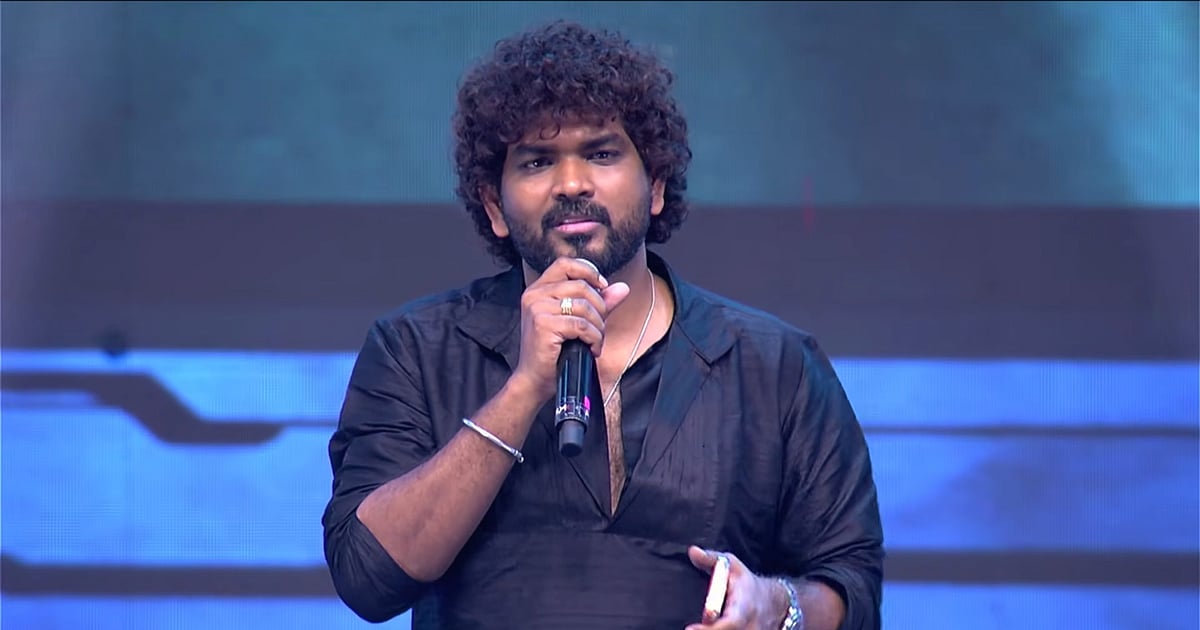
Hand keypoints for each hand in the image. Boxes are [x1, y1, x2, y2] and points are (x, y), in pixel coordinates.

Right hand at [510, 257, 629, 401]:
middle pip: (581, 286)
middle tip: (598, 327)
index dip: (589, 272)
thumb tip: (623, 288)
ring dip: (597, 327)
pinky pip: (581, 325)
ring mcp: (537, 309)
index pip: (566, 264)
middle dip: (599, 307)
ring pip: (584, 306)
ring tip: (595, 340)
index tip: (602, 287)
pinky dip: (593, 338)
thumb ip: (599, 302)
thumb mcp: (578, 320)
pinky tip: (591, 348)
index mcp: (539, 289)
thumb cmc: (554, 351)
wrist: (535, 379)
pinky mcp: (543, 325)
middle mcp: (535, 295)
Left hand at [686, 546, 788, 629]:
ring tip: (699, 628)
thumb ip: (711, 559)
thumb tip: (693, 551)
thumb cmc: (745, 583)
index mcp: (744, 606)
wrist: (772, 601)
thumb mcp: (731, 566)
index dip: (711, 628)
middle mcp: (750, 625)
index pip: (730, 622)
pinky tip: (708, 628)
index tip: (690, 629)